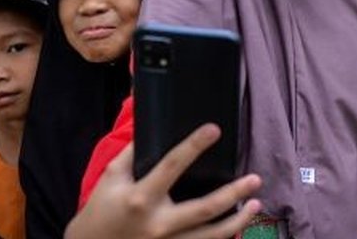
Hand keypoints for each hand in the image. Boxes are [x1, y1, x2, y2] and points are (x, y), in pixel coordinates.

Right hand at [65, 124, 261, 238]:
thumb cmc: (99, 212)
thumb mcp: (110, 178)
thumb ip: (132, 155)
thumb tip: (150, 129)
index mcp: (141, 198)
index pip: (172, 166)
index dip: (194, 146)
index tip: (214, 129)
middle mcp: (158, 224)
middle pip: (205, 208)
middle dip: (234, 193)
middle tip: (255, 179)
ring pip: (211, 235)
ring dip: (238, 220)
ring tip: (257, 204)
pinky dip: (222, 238)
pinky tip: (238, 227)